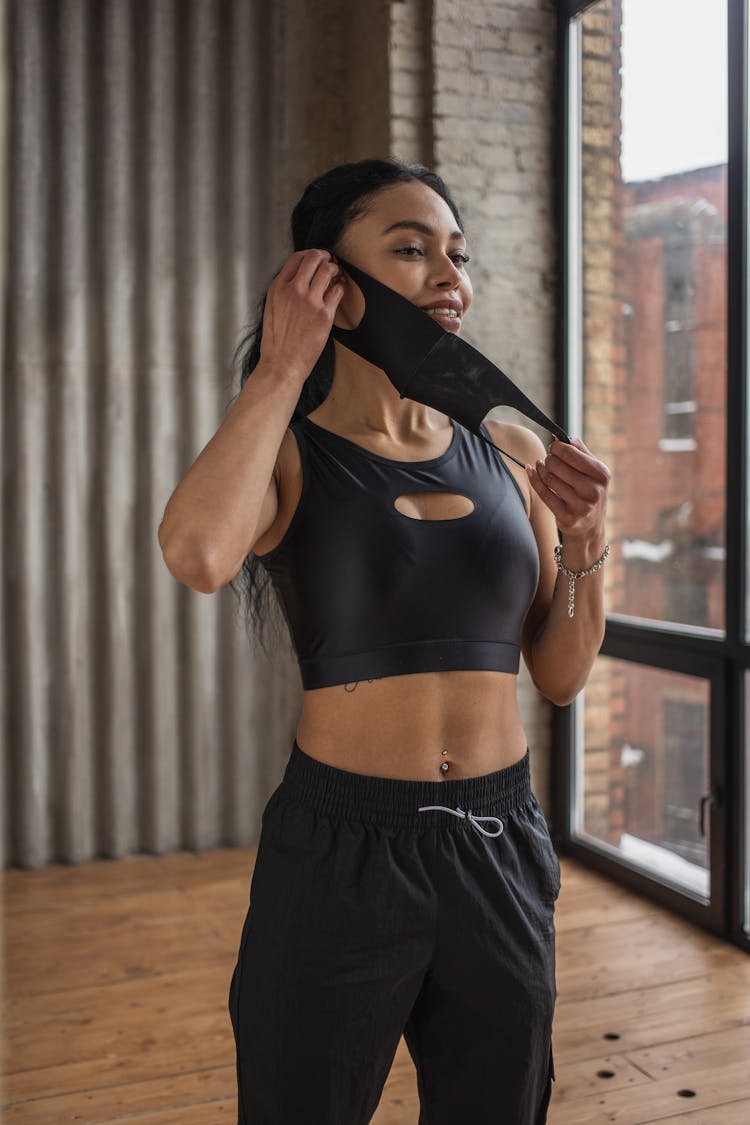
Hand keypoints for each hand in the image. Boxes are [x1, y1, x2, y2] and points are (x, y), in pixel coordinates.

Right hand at [260, 249, 345, 382]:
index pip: (297, 258)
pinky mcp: (324, 314)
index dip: (310, 254)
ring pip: (328, 270)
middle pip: (313, 258)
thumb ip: (283, 291)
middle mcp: (293, 290)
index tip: (317, 258)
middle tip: (331, 261)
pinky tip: (340, 289)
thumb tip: (298, 278)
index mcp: (278, 288)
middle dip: (325, 256)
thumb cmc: (277, 342)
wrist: (282, 364)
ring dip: (335, 269)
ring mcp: (310, 301)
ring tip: (337, 274)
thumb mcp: (271, 309)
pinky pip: (338, 290)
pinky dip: (341, 286)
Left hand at [526, 437, 609, 549]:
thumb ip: (580, 451)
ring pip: (549, 479)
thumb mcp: (593, 472)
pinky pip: (544, 494)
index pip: (572, 453)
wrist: (590, 526)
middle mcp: (593, 491)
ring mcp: (581, 506)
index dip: (557, 447)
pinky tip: (532, 471)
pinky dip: (534, 480)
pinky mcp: (567, 518)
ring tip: (541, 465)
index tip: (552, 447)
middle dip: (549, 459)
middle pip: (557, 465)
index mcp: (602, 475)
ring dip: (541, 469)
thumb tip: (562, 437)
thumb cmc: (589, 491)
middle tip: (548, 459)